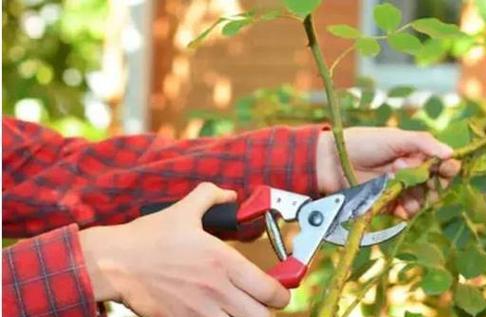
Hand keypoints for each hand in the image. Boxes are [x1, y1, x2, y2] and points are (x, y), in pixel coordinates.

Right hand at [80, 183, 289, 316]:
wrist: (114, 263)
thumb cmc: (148, 238)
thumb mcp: (183, 210)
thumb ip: (211, 197)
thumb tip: (230, 195)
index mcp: (222, 262)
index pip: (268, 289)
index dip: (282, 294)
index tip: (281, 292)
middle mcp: (216, 290)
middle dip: (268, 311)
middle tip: (263, 304)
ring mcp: (199, 311)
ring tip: (241, 310)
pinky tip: (219, 315)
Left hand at [316, 127, 460, 217]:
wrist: (331, 161)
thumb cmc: (362, 143)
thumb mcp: (395, 137)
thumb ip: (422, 143)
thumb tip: (451, 153)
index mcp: (414, 153)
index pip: (441, 163)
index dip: (447, 167)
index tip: (448, 168)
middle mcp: (410, 172)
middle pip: (435, 184)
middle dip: (432, 183)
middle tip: (421, 176)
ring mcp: (399, 189)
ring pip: (422, 200)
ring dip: (419, 197)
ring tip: (403, 186)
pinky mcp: (387, 204)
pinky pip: (405, 212)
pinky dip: (407, 211)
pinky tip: (402, 208)